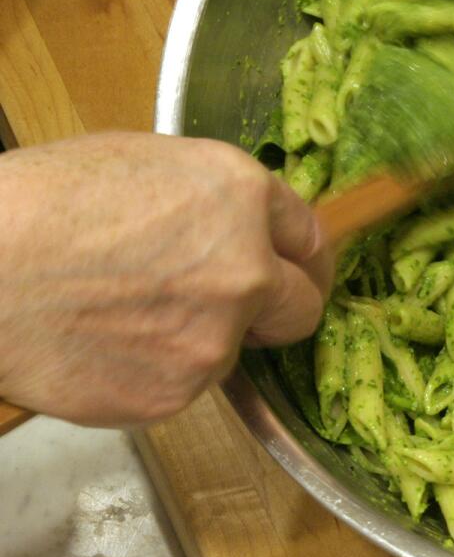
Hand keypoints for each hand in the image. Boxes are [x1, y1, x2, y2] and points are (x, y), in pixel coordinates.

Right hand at [0, 133, 332, 425]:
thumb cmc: (40, 203)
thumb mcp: (145, 163)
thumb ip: (214, 202)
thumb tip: (238, 227)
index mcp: (242, 198)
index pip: (310, 237)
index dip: (302, 256)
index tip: (298, 271)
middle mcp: (247, 269)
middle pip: (303, 307)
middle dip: (278, 310)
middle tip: (238, 310)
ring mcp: (215, 338)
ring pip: (231, 350)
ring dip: (198, 339)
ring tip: (124, 314)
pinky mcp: (176, 392)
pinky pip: (182, 385)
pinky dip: (154, 372)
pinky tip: (105, 344)